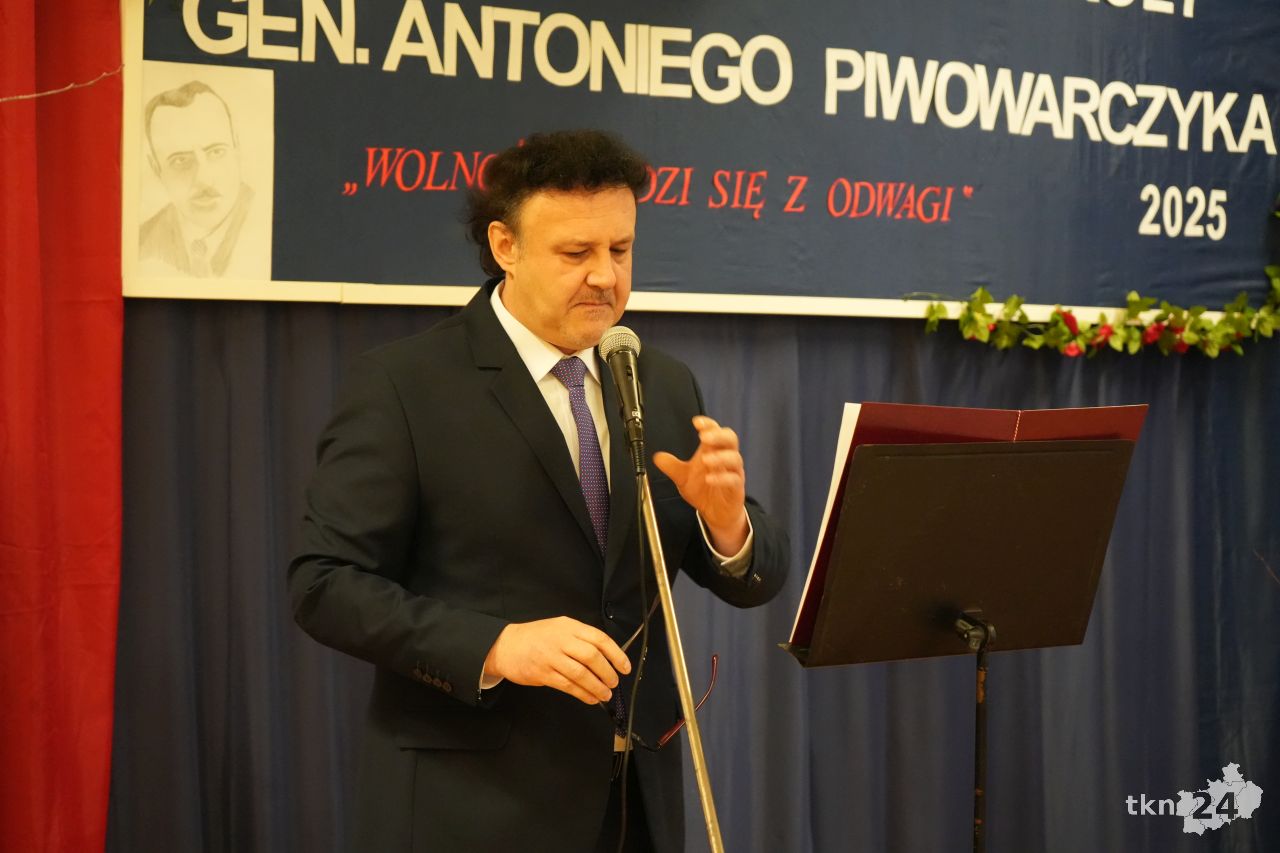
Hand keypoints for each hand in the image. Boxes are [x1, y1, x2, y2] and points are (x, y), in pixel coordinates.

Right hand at [482, 616, 631, 704]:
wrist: (506, 645)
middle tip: (614, 683)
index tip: (625, 667)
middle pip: (591, 657)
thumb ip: (580, 639)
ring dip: (597, 687)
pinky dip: (582, 694)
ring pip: (581, 674)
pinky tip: (590, 698)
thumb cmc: (536, 637)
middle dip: (607, 673)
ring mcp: (551, 657)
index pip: (599, 638)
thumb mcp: (559, 628)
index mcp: (569, 626)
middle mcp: (561, 640)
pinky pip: (568, 686)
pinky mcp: (543, 673)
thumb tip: (607, 658)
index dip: (616, 654)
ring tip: (605, 695)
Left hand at [652, 415, 749, 554]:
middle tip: (704, 437)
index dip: (708, 424)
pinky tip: (710, 479)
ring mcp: (732, 472)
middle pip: (730, 438)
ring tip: (705, 459)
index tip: (696, 422)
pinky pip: (734, 479)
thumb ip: (671, 466)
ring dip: (720, 457)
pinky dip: (722, 478)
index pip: (715, 431)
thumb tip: (657, 457)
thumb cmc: (704, 490)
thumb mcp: (682, 477)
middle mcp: (725, 458)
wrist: (716, 512)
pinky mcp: (736, 488)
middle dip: (718, 435)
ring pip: (735, 458)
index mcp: (713, 451)